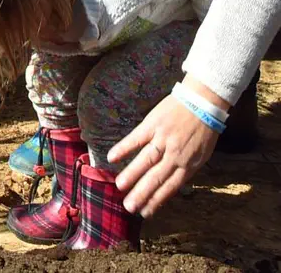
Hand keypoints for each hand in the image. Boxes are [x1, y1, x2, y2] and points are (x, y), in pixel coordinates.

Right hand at [109, 80, 226, 216]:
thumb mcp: (202, 154)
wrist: (203, 102)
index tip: (145, 213)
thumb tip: (171, 183)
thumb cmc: (204, 130)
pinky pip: (136, 138)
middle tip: (129, 207)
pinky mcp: (153, 125)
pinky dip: (124, 148)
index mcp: (189, 165)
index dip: (157, 201)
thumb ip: (186, 168)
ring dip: (132, 174)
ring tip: (119, 187)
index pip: (170, 187)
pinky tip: (112, 157)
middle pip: (156, 177)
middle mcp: (175, 155)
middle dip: (142, 194)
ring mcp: (163, 140)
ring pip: (145, 160)